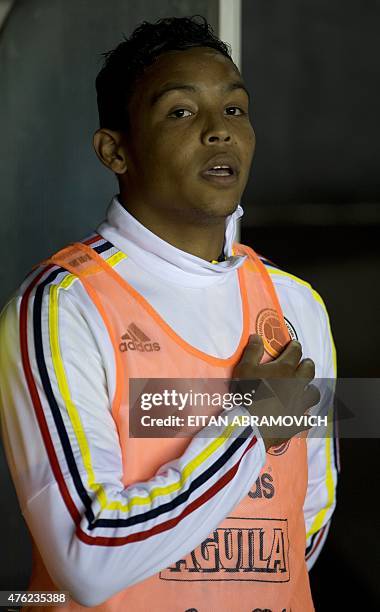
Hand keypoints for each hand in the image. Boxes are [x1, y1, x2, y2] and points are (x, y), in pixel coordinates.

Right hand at [231, 334, 319, 450]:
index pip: (295, 352)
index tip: (295, 344)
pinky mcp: (297, 420)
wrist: (252, 425)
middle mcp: (296, 384)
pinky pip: (307, 418)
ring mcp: (299, 403)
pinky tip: (303, 416)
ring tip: (308, 388)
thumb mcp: (244, 369)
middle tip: (305, 362)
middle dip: (307, 364)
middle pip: (309, 370)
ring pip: (313, 393)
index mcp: (284, 369)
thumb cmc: (247, 394)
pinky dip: (306, 416)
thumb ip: (252, 351)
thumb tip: (257, 337)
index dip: (295, 346)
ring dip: (311, 389)